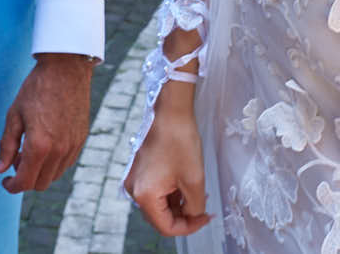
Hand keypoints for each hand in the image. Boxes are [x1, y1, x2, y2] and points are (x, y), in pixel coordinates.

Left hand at [0, 53, 92, 192]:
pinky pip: (66, 164)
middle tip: (16, 159)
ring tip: (30, 151)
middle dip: (25, 179)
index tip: (5, 180)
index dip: (11, 186)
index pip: (24, 182)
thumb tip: (0, 169)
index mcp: (39, 146)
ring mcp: (72, 146)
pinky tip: (46, 146)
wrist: (66, 69)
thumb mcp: (14, 115)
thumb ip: (7, 145)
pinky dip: (53, 163)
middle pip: (40, 184)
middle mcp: (59, 151)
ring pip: (54, 176)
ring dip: (40, 172)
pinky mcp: (81, 139)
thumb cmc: (37, 88)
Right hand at [124, 91, 211, 236]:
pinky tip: (185, 185)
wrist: (171, 112)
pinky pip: (155, 191)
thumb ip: (195, 207)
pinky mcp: (139, 171)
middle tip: (203, 209)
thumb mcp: (194, 180)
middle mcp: (134, 190)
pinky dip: (170, 193)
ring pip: (159, 205)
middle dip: (183, 216)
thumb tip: (194, 216)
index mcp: (145, 195)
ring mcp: (135, 180)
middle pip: (160, 217)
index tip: (205, 218)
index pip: (167, 227)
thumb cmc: (180, 141)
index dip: (189, 227)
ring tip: (197, 194)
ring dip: (178, 204)